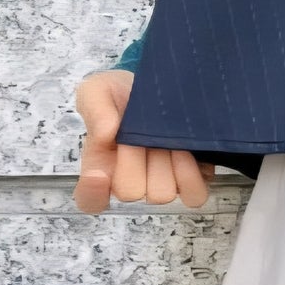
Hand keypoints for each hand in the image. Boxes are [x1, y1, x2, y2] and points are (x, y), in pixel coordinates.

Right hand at [72, 71, 213, 213]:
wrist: (162, 85)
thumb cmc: (123, 94)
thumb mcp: (98, 91)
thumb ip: (95, 108)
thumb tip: (105, 133)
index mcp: (100, 168)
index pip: (90, 199)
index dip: (93, 191)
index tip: (99, 173)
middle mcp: (131, 182)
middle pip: (130, 192)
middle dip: (136, 158)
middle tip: (140, 133)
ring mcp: (162, 184)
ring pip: (162, 194)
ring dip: (165, 164)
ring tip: (165, 139)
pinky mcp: (191, 181)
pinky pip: (193, 195)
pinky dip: (191, 174)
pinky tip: (186, 150)